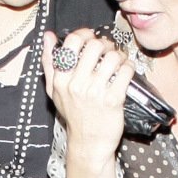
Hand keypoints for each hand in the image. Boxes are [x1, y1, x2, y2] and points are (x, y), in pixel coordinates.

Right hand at [43, 29, 131, 168]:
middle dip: (105, 43)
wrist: (89, 144)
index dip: (85, 34)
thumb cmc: (74, 116)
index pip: (73, 42)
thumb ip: (49, 63)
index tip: (92, 37)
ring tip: (119, 61)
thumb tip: (48, 36)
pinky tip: (126, 71)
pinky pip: (125, 72)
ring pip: (112, 57)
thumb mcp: (55, 91)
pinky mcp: (113, 100)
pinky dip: (129, 67)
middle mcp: (77, 84)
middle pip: (95, 45)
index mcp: (61, 79)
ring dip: (119, 55)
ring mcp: (95, 92)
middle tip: (108, 50)